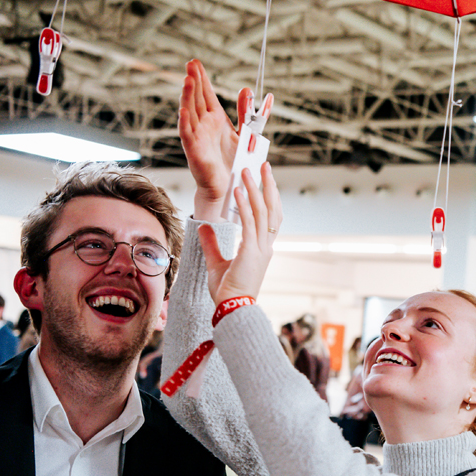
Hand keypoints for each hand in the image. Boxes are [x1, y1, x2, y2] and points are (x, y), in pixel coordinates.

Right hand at [179, 59, 257, 221]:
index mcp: (215, 119)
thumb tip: (258, 93)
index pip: (207, 95)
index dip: (202, 79)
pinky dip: (185, 123)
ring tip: (188, 80)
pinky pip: (188, 135)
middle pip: (197, 99)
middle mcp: (204, 125)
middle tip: (191, 63)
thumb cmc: (235, 162)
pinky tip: (184, 111)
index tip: (196, 62)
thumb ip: (251, 114)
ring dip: (188, 97)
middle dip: (194, 81)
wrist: (229, 187)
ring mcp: (197, 137)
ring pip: (190, 113)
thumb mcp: (247, 134)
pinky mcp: (194, 151)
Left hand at [198, 163, 281, 305]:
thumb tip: (204, 227)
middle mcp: (265, 246)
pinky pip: (249, 223)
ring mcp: (261, 248)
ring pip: (263, 212)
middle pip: (272, 209)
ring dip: (255, 189)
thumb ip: (211, 243)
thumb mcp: (216, 262)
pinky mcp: (251, 251)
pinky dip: (245, 204)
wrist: (232, 309)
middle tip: (263, 166)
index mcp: (261, 249)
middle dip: (268, 186)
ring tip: (248, 171)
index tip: (264, 180)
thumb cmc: (227, 292)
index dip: (268, 198)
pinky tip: (239, 190)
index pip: (270, 218)